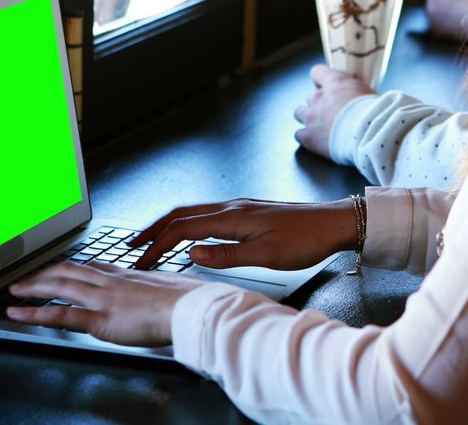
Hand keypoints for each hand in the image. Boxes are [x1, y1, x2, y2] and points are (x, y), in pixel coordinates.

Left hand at [6, 262, 203, 346]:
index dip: (73, 267)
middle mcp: (112, 283)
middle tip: (27, 278)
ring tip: (15, 292)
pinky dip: (36, 314)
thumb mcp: (175, 288)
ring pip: (60, 287)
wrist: (192, 308)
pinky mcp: (100, 319)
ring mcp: (104, 299)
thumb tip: (173, 293)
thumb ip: (163, 291)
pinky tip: (19, 315)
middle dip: (45, 274)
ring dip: (34, 288)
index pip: (94, 267)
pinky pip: (62, 315)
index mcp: (129, 276)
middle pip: (70, 272)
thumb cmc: (190, 301)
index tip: (61, 269)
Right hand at [129, 198, 358, 270]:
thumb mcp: (266, 256)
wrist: (334, 223)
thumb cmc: (306, 240)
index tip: (141, 261)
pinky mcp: (249, 211)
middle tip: (133, 246)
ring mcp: (240, 206)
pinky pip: (208, 214)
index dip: (157, 246)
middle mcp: (232, 207)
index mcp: (233, 217)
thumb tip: (191, 254)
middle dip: (153, 229)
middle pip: (181, 214)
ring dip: (169, 225)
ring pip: (194, 211)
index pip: (182, 229)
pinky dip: (189, 223)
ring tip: (154, 240)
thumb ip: (227, 256)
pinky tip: (190, 235)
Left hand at [294, 65, 374, 158]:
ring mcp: (311, 117)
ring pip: (299, 112)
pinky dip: (306, 137)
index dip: (320, 80)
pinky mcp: (308, 137)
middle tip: (330, 113)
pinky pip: (298, 134)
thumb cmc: (376, 114)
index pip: (317, 72)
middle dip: (318, 104)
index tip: (325, 86)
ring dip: (308, 118)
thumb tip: (358, 94)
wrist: (371, 135)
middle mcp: (319, 97)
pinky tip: (316, 141)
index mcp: (335, 83)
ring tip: (320, 127)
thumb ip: (356, 91)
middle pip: (310, 97)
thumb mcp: (369, 93)